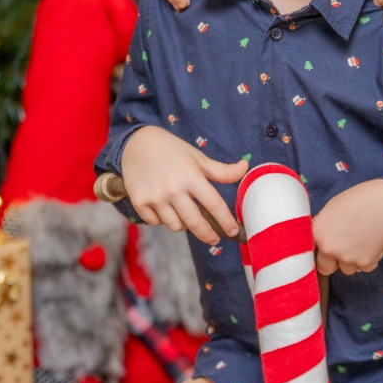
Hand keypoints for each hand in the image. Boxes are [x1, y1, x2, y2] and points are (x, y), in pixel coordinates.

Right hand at [120, 125, 247, 244]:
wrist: (136, 143)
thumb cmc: (172, 150)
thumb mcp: (197, 157)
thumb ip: (221, 170)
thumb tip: (245, 168)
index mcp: (191, 176)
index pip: (214, 204)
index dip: (226, 221)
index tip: (233, 231)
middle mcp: (173, 188)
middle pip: (195, 222)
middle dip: (208, 234)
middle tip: (215, 239)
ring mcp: (155, 197)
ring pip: (176, 226)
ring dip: (184, 225)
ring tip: (185, 215)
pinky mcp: (139, 202)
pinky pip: (156, 223)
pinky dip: (163, 220)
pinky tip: (165, 209)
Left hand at [312, 179, 382, 275]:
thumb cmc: (359, 200)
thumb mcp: (331, 210)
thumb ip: (322, 229)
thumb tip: (318, 243)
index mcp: (317, 233)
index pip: (308, 254)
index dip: (318, 251)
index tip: (324, 250)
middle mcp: (329, 248)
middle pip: (326, 268)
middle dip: (334, 261)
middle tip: (346, 246)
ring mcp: (347, 257)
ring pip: (347, 268)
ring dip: (353, 260)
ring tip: (363, 239)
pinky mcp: (365, 262)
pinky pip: (365, 267)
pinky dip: (370, 258)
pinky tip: (373, 242)